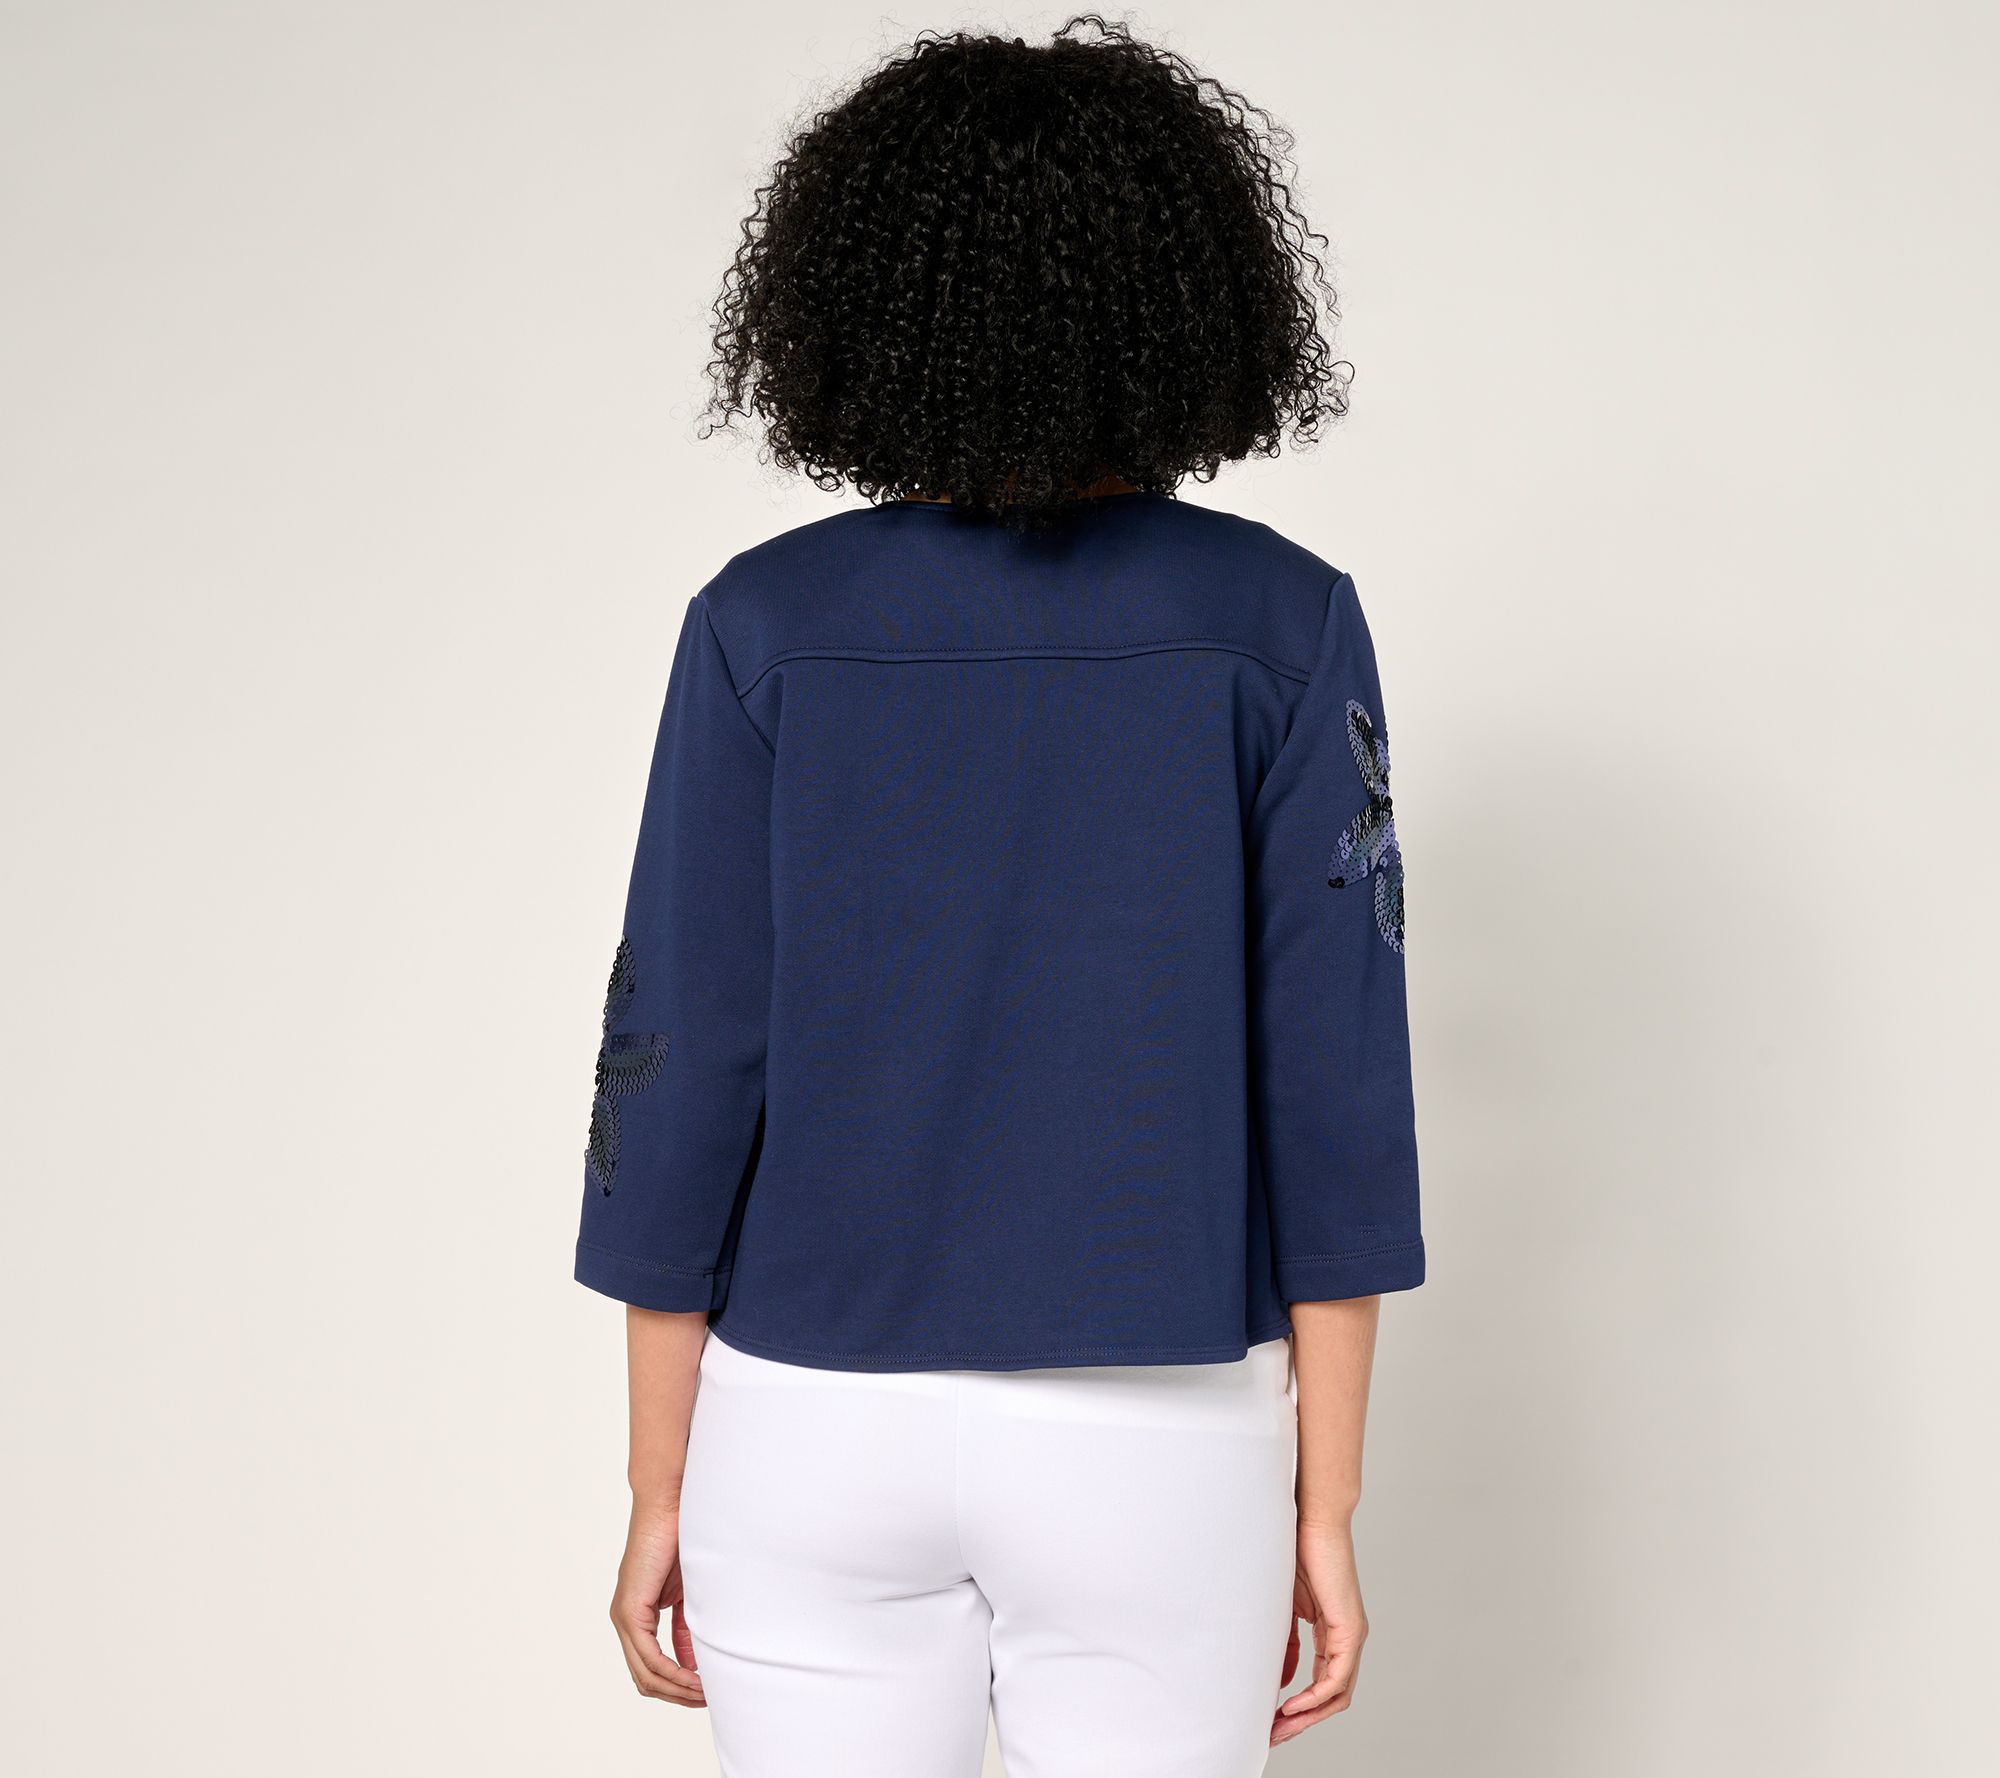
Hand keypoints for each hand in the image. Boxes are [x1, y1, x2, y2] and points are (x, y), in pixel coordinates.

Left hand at [610, 1498, 704, 1706]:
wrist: (670, 1505)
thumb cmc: (682, 1538)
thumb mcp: (687, 1594)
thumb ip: (685, 1627)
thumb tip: (694, 1662)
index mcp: (637, 1615)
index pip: (651, 1667)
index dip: (678, 1686)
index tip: (705, 1692)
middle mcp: (624, 1620)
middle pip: (646, 1679)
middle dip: (677, 1695)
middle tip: (706, 1700)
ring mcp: (623, 1616)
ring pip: (645, 1674)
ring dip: (676, 1689)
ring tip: (704, 1694)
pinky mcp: (630, 1609)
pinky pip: (648, 1656)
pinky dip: (672, 1672)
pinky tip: (693, 1678)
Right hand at [1271, 1517, 1366, 1745]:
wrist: (1312, 1520)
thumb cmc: (1295, 1552)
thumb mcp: (1285, 1608)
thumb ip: (1285, 1644)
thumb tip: (1281, 1681)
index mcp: (1332, 1632)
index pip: (1321, 1683)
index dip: (1298, 1707)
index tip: (1270, 1719)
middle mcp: (1347, 1639)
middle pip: (1331, 1697)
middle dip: (1301, 1721)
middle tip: (1273, 1735)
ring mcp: (1352, 1636)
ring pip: (1337, 1694)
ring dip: (1307, 1716)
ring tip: (1278, 1727)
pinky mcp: (1351, 1630)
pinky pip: (1337, 1679)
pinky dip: (1315, 1696)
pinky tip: (1291, 1704)